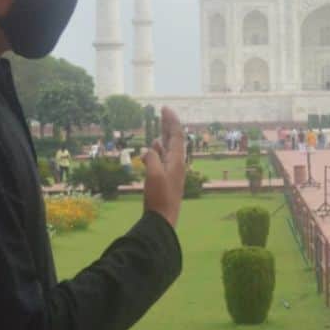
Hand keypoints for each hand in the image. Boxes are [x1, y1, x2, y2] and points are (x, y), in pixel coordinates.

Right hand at [143, 107, 185, 228]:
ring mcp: (172, 172)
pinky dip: (159, 149)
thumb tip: (152, 149)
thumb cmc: (159, 198)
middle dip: (169, 125)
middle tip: (163, 112)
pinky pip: (164, 158)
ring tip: (160, 125)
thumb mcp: (154, 175)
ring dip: (165, 135)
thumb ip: (153, 158)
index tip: (165, 108)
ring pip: (169, 148)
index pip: (176, 135)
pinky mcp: (166, 179)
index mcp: (177, 161)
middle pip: (174, 140)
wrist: (162, 220)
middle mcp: (177, 164)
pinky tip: (155, 147)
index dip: (171, 121)